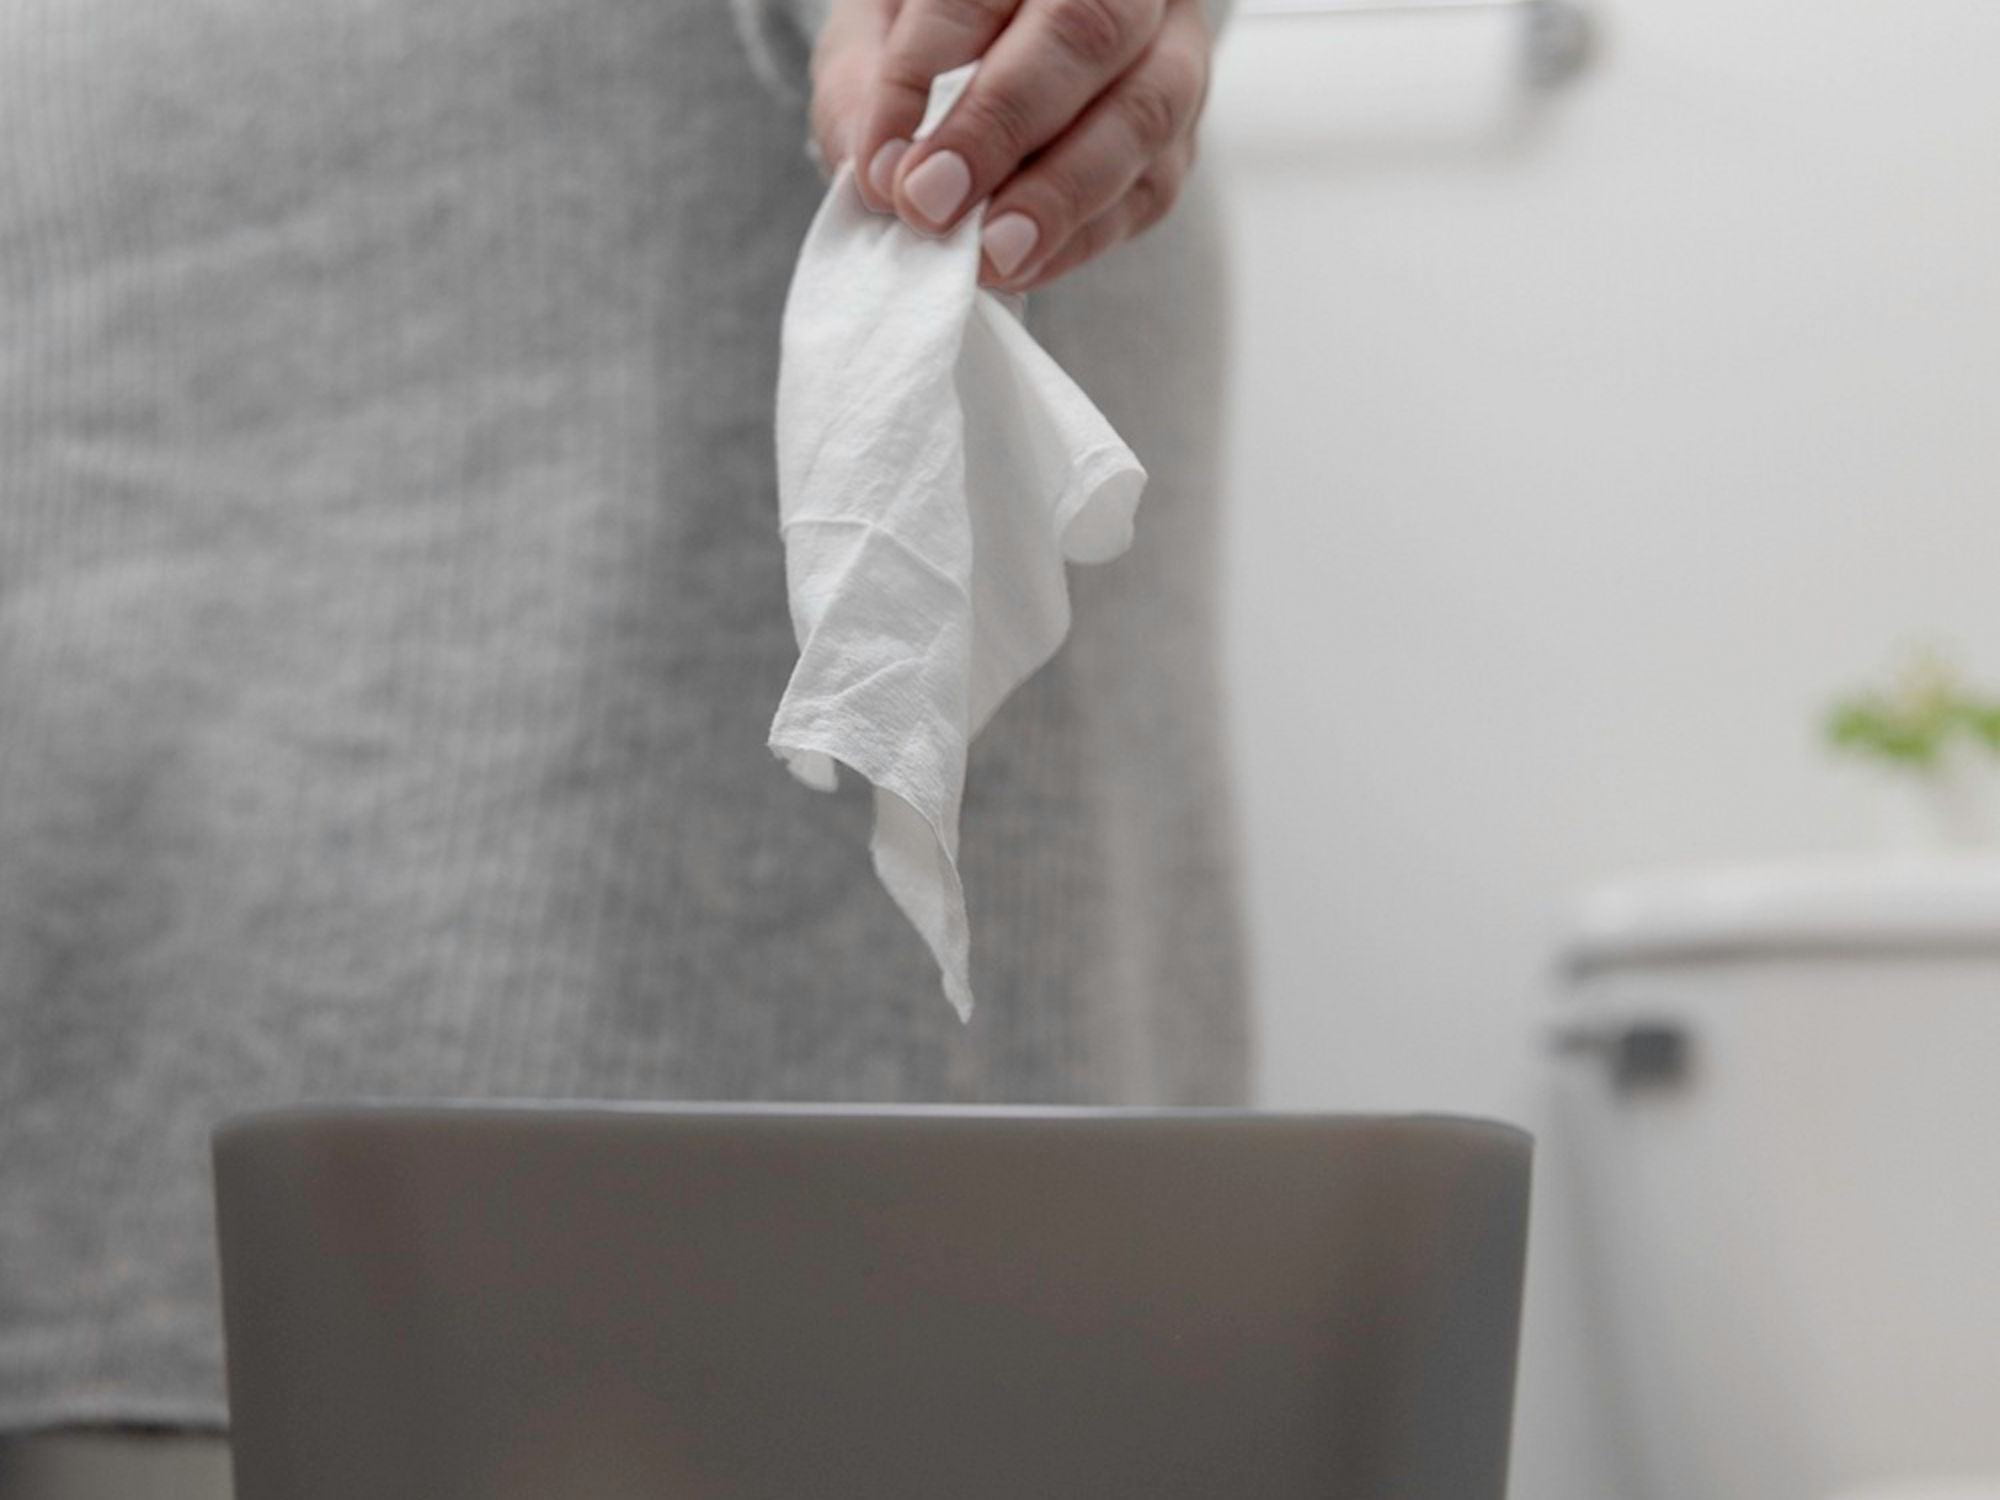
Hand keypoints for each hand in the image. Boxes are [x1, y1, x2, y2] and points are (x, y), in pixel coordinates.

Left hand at [808, 0, 1211, 291]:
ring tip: (993, 252)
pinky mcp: (1183, 137)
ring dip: (1060, 194)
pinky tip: (1024, 263)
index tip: (882, 163)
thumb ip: (866, 90)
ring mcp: (1171, 52)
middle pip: (1083, 32)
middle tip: (932, 204)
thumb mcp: (874, 37)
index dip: (923, 72)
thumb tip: (882, 171)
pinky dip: (1084, 235)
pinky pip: (1152, 187)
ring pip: (1143, 111)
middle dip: (1000, 127)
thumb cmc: (934, 35)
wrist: (1006, 53)